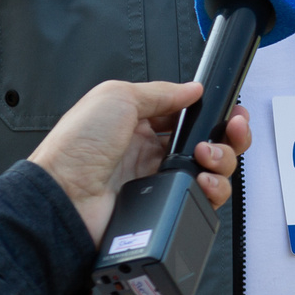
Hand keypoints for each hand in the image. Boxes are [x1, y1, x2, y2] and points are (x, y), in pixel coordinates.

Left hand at [27, 80, 249, 243]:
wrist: (64, 197)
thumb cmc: (76, 147)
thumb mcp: (116, 97)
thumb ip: (160, 91)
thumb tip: (193, 89)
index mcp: (139, 124)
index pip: (189, 116)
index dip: (213, 113)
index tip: (230, 112)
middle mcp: (152, 152)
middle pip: (209, 142)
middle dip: (228, 136)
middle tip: (230, 131)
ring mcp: (160, 180)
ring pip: (213, 171)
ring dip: (222, 160)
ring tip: (206, 157)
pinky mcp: (166, 206)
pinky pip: (203, 198)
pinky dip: (214, 189)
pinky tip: (204, 180)